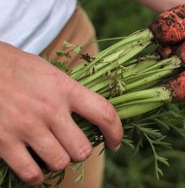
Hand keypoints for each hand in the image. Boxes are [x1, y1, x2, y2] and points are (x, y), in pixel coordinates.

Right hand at [0, 42, 122, 185]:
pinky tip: (35, 165)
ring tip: (52, 153)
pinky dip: (36, 175)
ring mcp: (27, 127)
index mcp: (65, 88)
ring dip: (59, 162)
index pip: (104, 113)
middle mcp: (50, 109)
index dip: (116, 132)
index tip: (115, 142)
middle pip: (81, 149)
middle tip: (72, 146)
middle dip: (80, 152)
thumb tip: (92, 112)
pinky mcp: (4, 142)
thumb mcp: (50, 72)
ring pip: (60, 163)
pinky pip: (31, 173)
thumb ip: (70, 92)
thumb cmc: (16, 67)